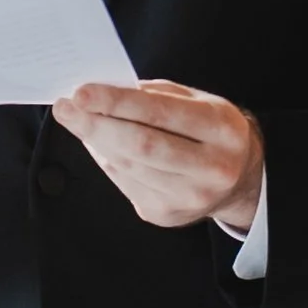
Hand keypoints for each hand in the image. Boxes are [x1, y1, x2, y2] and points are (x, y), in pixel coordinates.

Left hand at [50, 79, 263, 232]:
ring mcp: (190, 197)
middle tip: (65, 108)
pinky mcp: (167, 215)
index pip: (161, 114)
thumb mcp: (197, 101)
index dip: (117, 103)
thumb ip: (154, 95)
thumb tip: (100, 94)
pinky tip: (98, 144)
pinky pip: (124, 183)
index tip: (81, 92)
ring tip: (76, 120)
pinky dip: (106, 160)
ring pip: (128, 167)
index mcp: (223, 129)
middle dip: (96, 125)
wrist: (241, 177)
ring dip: (95, 142)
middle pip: (141, 146)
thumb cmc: (210, 130)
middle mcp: (212, 168)